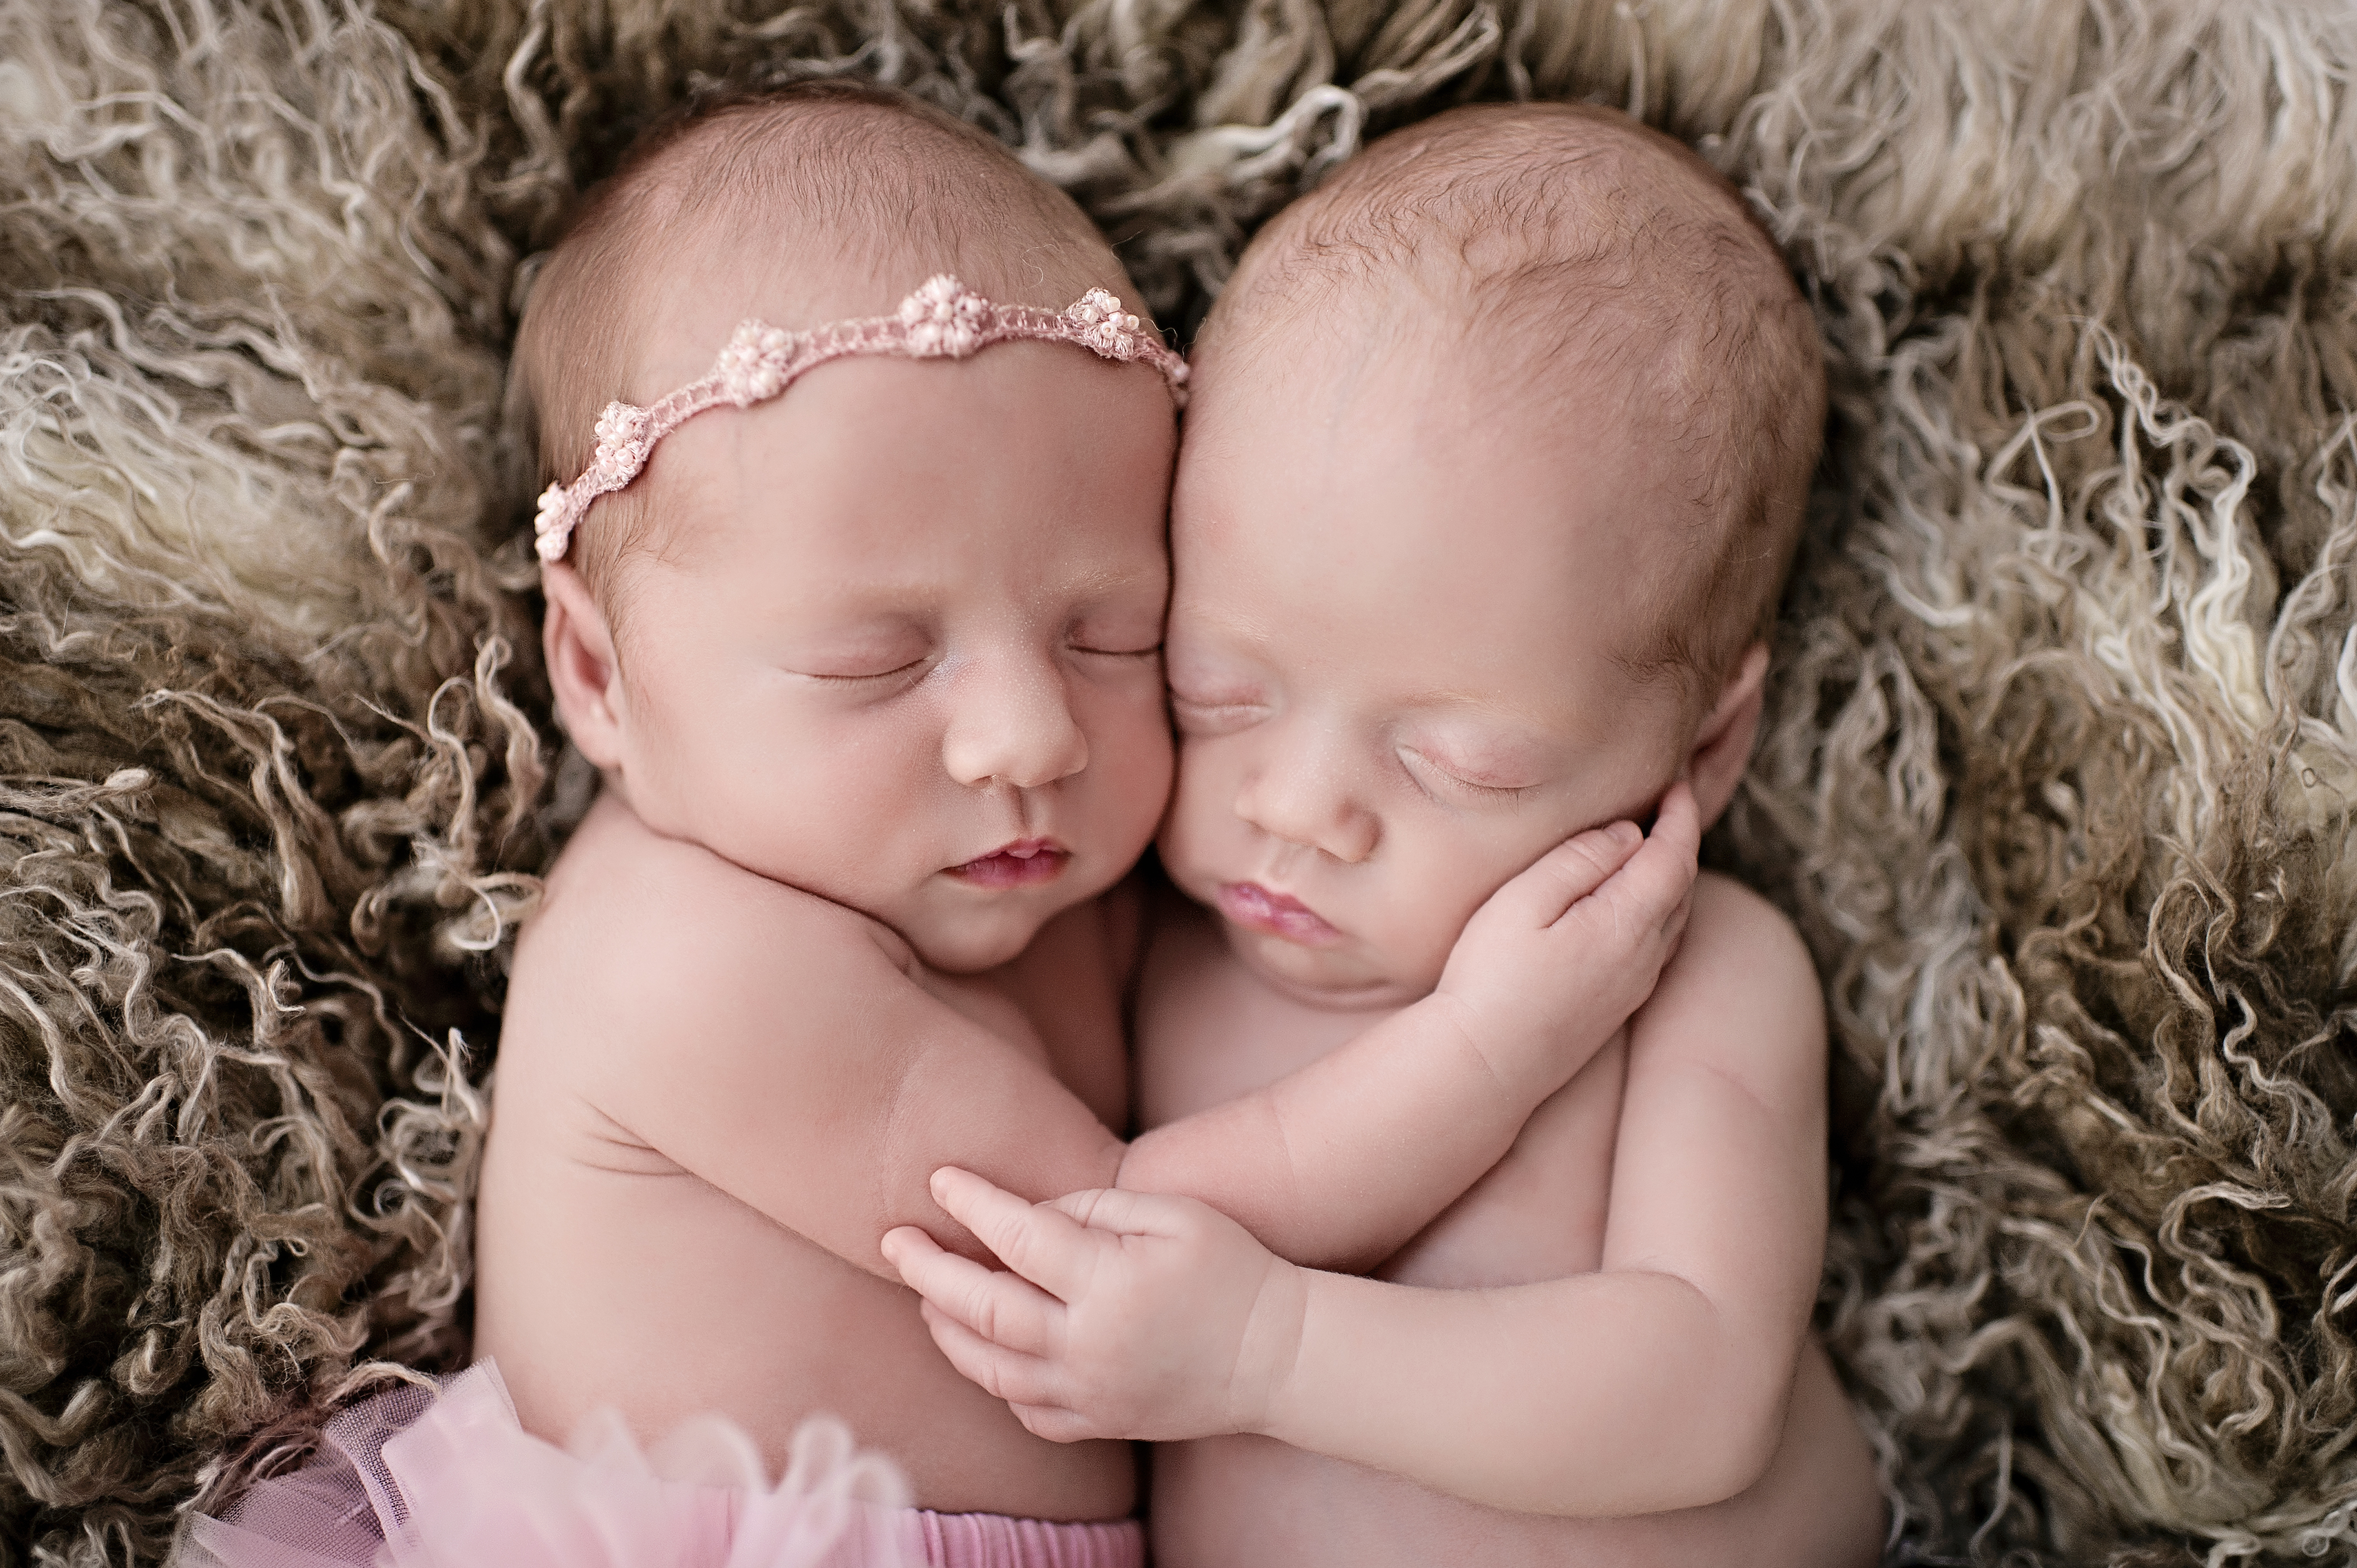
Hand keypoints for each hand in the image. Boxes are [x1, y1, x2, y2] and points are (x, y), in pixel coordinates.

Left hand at [880, 1167, 1306, 1443]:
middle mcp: (1089, 1345)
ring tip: (927, 1294)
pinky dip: (993, 1379)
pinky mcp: (1099, 1421)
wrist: (1278, 1356)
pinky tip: (981, 1349)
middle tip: (894, 1240)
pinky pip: (1025, 1409)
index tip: (938, 1178)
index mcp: (1110, 1284)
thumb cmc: (1231, 1268)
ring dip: (947, 1329)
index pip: (1018, 1238)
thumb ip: (1095, 1207)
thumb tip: (1028, 1216)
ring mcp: (1090, 1392)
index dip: (972, 1204)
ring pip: (990, 1368)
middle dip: (929, 1270)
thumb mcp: (1174, 1214)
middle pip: (984, 1309)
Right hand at [1434, 780, 1700, 1095]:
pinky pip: (1659, 948)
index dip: (1680, 816)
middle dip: (1680, 842)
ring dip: (1673, 880)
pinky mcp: (1618, 1008)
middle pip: (1683, 888)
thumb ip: (1579, 860)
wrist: (1485, 1066)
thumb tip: (1628, 835)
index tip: (1676, 783)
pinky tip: (1636, 908)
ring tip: (1653, 848)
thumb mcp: (1523, 901)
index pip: (1674, 857)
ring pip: (1675, 921)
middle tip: (1667, 805)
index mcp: (1627, 924)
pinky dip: (1661, 913)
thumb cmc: (1490, 977)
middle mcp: (1644, 957)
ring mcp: (1635, 987)